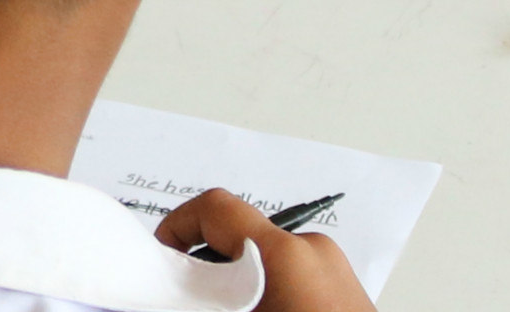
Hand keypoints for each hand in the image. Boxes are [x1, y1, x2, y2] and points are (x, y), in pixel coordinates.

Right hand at [160, 189, 375, 311]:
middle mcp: (313, 252)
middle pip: (241, 238)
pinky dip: (269, 295)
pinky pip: (294, 280)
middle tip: (193, 299)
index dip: (178, 226)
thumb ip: (203, 302)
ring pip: (266, 263)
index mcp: (283, 256)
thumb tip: (172, 299)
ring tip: (232, 311)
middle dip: (209, 268)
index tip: (163, 256)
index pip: (217, 209)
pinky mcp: (346, 292)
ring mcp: (334, 271)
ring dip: (239, 285)